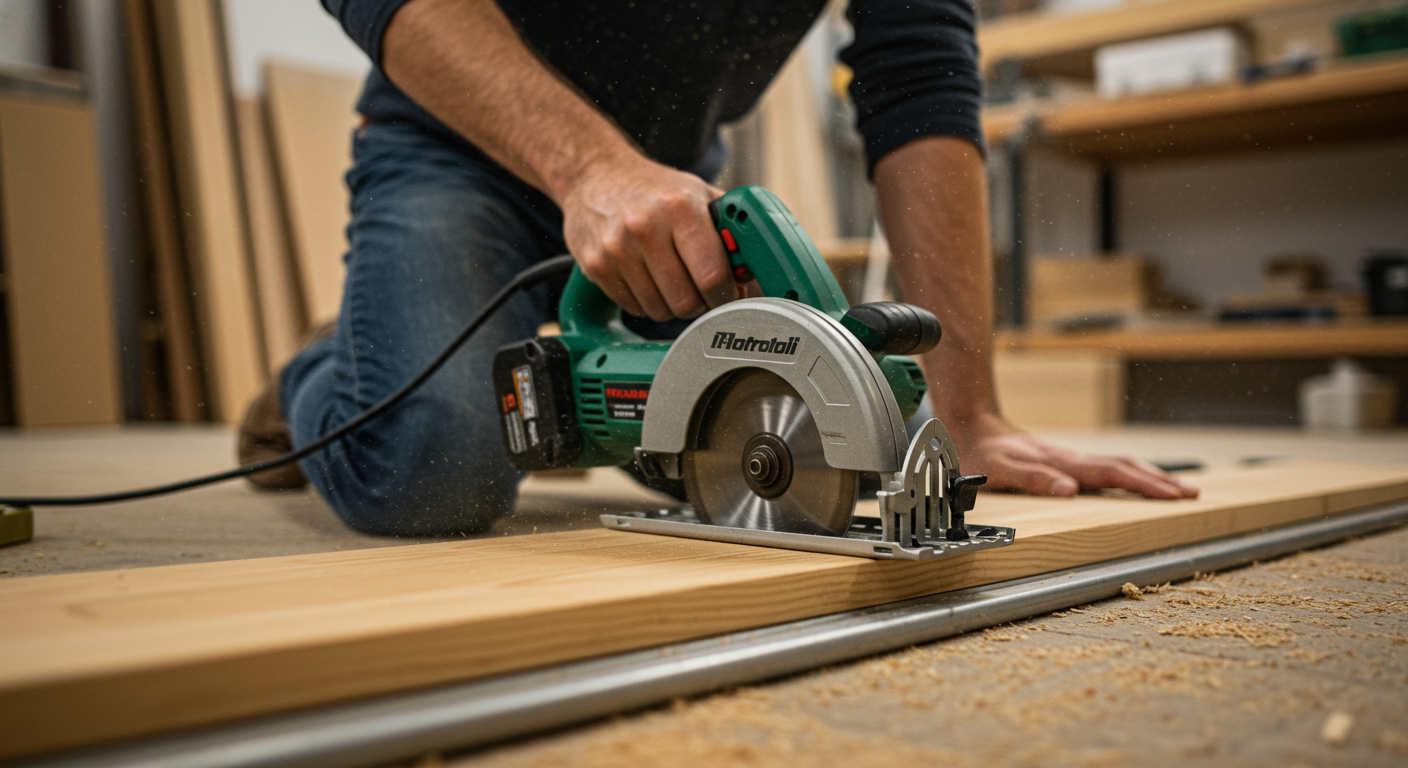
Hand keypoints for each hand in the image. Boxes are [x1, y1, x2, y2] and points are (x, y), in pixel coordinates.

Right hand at [560, 155, 735, 320]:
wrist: (596, 175)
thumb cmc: (656, 190)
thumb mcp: (699, 196)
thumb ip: (731, 233)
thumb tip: (754, 279)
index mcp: (680, 207)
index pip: (711, 276)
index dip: (725, 295)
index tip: (727, 296)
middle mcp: (645, 226)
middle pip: (685, 301)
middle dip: (699, 304)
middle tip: (700, 291)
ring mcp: (616, 248)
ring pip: (660, 310)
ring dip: (672, 305)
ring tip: (672, 280)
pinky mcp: (596, 265)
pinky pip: (634, 308)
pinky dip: (646, 302)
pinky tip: (646, 277)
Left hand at [949, 412, 1199, 498]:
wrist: (971, 426)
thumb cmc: (982, 452)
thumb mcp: (999, 469)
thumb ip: (1032, 479)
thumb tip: (1070, 491)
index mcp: (1062, 463)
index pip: (1112, 473)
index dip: (1144, 485)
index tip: (1173, 495)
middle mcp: (1071, 460)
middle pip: (1125, 467)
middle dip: (1160, 481)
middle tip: (1193, 495)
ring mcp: (1070, 459)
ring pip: (1119, 465)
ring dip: (1149, 477)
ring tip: (1178, 489)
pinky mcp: (1064, 462)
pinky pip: (1106, 468)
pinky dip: (1130, 475)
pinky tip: (1136, 482)